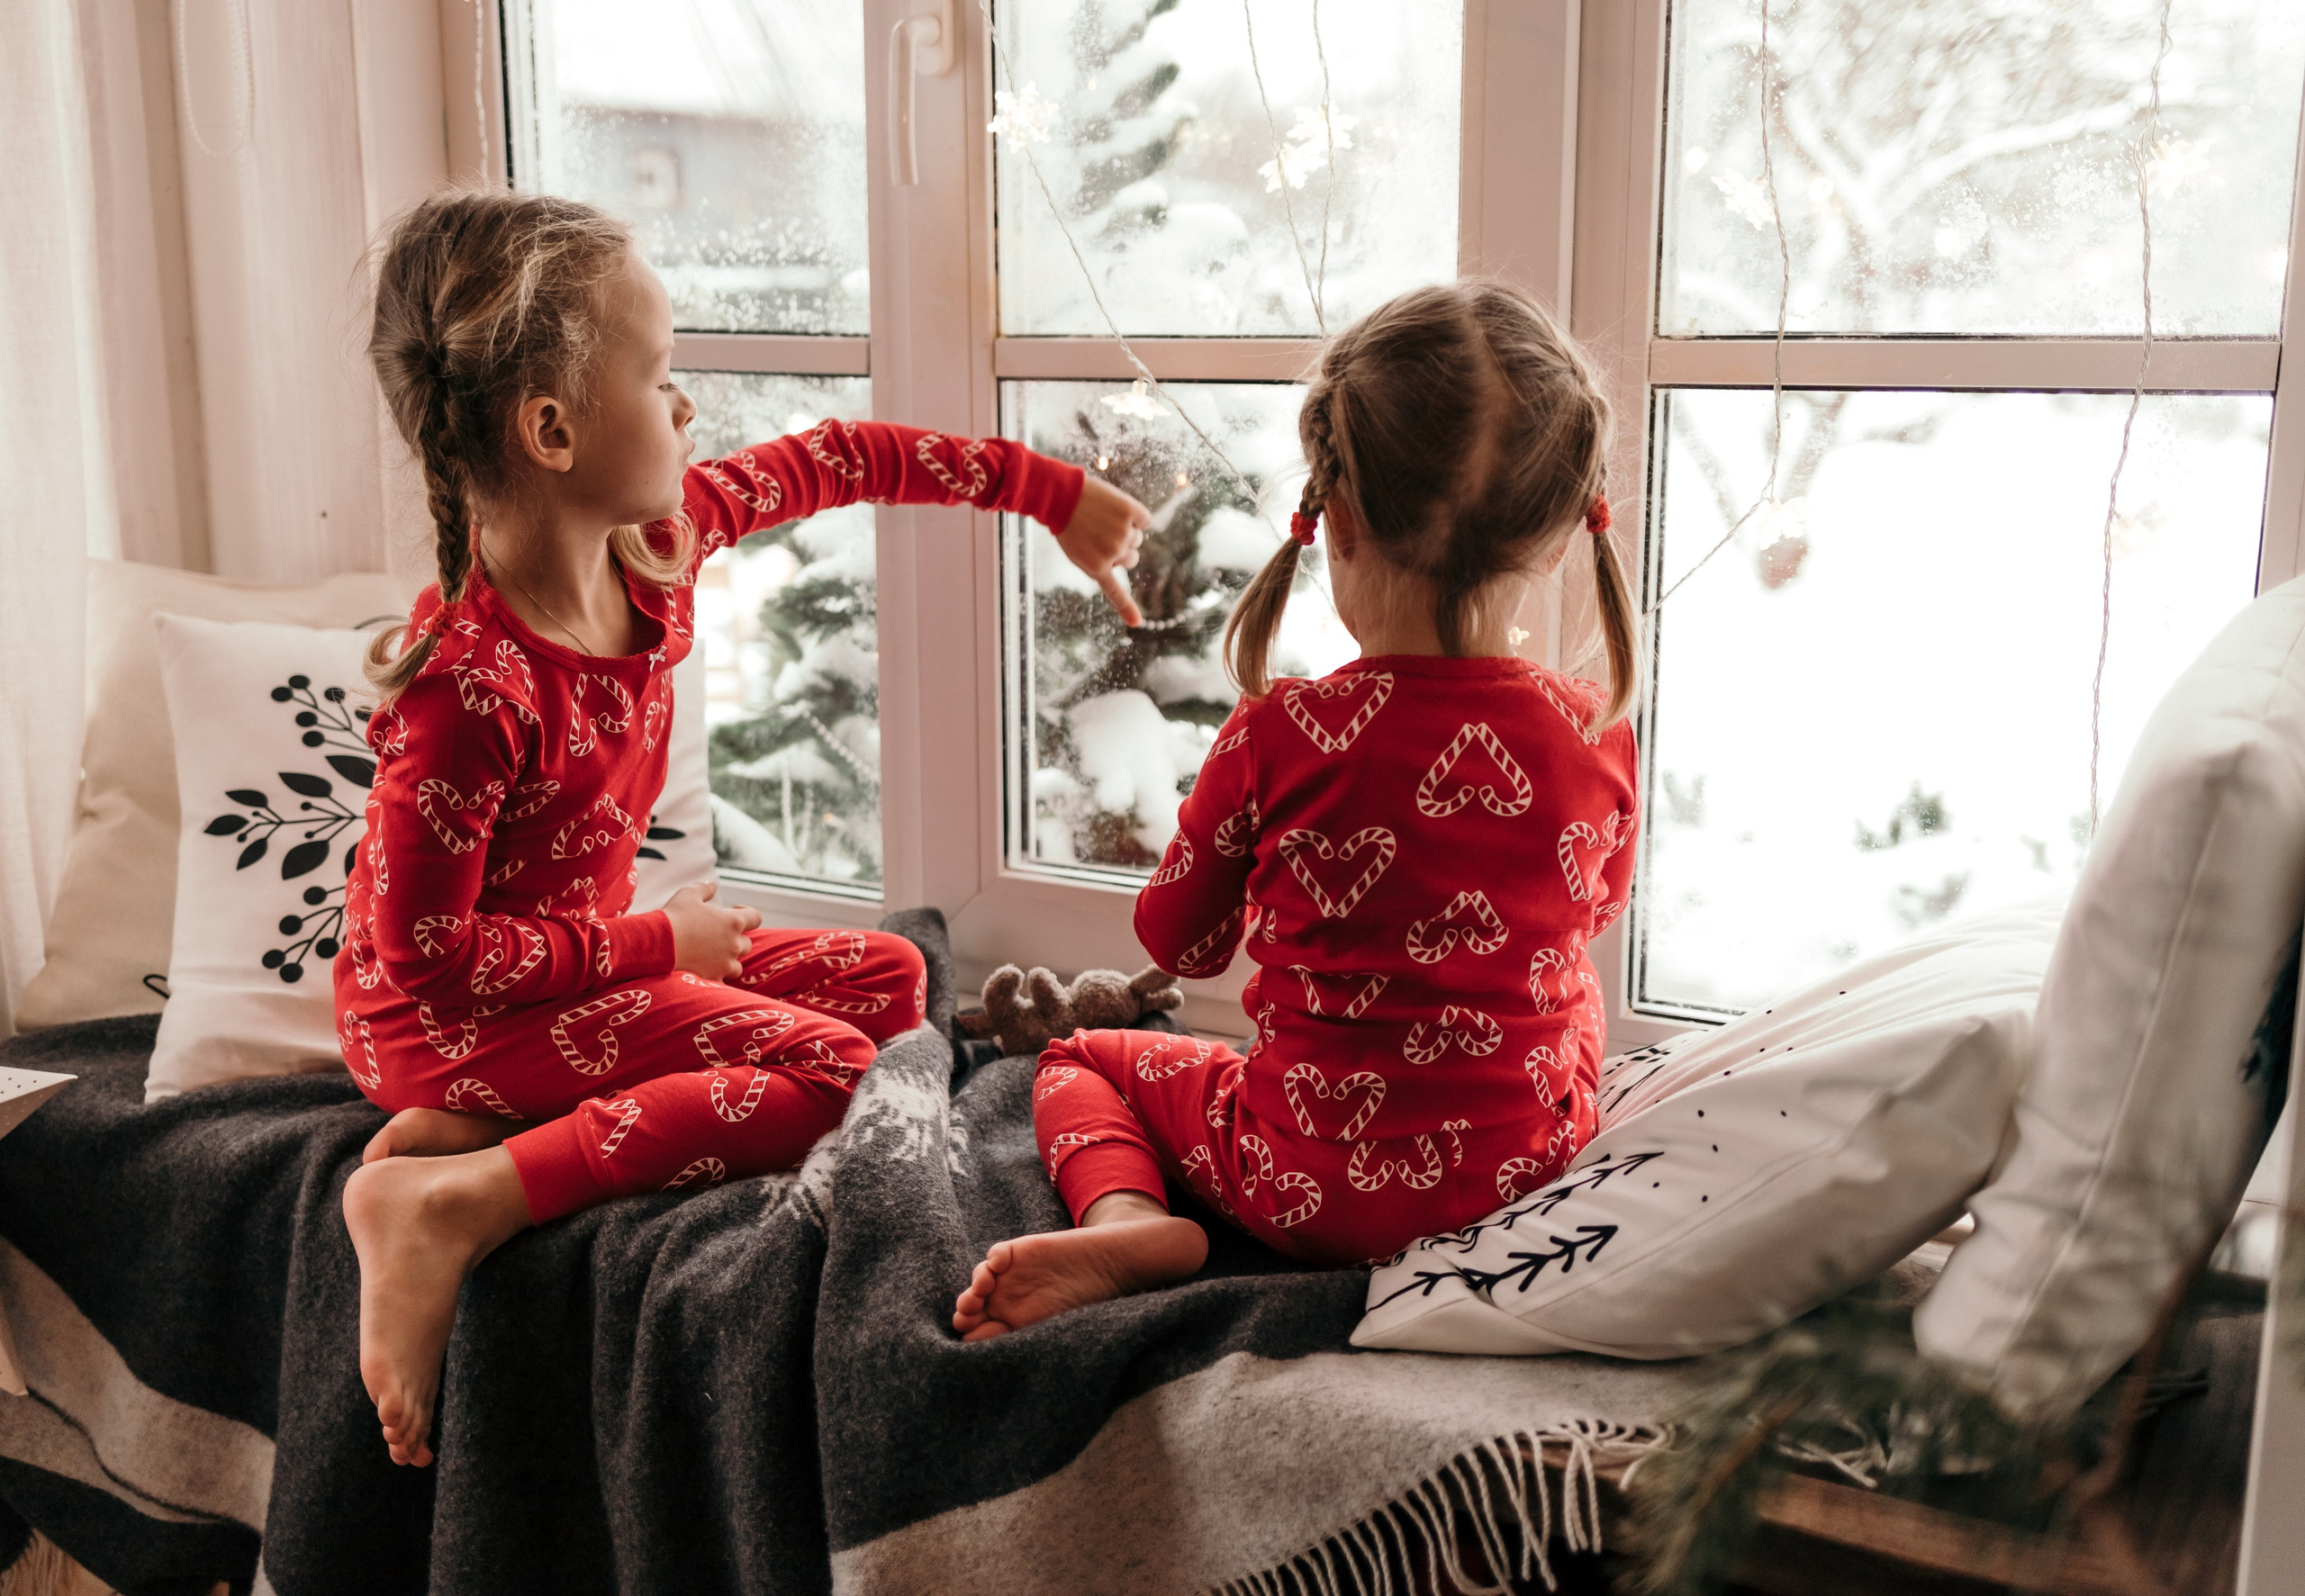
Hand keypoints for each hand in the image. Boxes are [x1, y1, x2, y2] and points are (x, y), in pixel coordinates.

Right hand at [664, 881, 759, 979]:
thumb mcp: (689, 894)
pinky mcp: (714, 978)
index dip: (747, 913)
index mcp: (733, 922)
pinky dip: (716, 976)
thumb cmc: (675, 917)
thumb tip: (712, 885)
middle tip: (717, 936)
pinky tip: (703, 971)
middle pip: (747, 944)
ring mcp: (726, 964)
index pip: (756, 917)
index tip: (734, 912)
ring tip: (711, 957)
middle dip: (735, 940)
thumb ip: (704, 889)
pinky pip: (722, 980)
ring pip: (737, 965)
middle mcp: (734, 944)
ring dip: (729, 961)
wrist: (659, 945)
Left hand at [1060, 475, 1151, 627]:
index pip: (1115, 592)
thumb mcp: (1077, 553)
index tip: (1136, 623)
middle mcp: (1113, 553)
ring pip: (1138, 539)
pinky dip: (1138, 516)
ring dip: (1127, 530)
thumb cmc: (1068, 525)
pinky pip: (1145, 520)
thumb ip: (1101, 564)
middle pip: (1132, 558)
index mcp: (1097, 567)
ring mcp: (1123, 532)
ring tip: (1104, 519)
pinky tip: (1119, 508)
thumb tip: (1124, 564)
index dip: (1126, 608)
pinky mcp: (1131, 511)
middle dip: (1122, 549)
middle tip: (1102, 534)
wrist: (1060, 495)